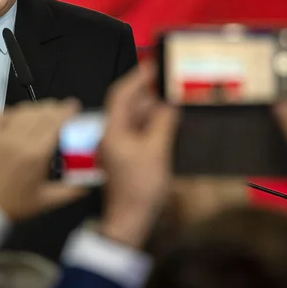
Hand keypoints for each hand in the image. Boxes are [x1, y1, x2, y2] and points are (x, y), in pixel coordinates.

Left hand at [0, 99, 80, 220]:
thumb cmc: (12, 207)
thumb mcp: (46, 201)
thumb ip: (72, 190)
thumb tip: (91, 182)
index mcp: (36, 154)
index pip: (56, 122)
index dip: (67, 111)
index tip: (73, 106)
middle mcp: (17, 139)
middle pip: (40, 112)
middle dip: (53, 108)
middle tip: (59, 111)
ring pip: (20, 110)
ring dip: (33, 109)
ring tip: (40, 114)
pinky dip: (8, 112)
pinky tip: (14, 117)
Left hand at [97, 62, 178, 246]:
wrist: (130, 221)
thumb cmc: (139, 189)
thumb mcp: (157, 151)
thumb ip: (163, 123)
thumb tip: (169, 104)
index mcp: (112, 130)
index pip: (120, 94)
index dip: (137, 77)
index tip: (154, 66)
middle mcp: (112, 135)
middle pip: (128, 105)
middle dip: (149, 92)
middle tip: (170, 82)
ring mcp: (119, 146)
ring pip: (136, 119)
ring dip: (154, 109)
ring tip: (174, 100)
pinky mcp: (127, 157)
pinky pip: (140, 133)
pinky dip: (154, 125)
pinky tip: (170, 123)